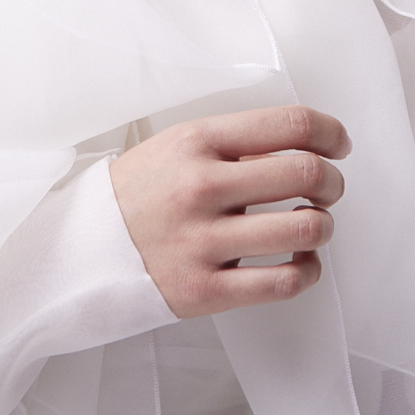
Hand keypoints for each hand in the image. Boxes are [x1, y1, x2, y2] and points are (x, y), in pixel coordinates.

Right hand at [109, 105, 349, 317]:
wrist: (76, 252)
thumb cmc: (138, 195)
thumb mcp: (176, 148)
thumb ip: (234, 146)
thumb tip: (302, 148)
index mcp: (197, 141)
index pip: (289, 123)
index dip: (329, 131)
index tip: (338, 144)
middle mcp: (201, 186)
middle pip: (306, 172)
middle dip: (333, 181)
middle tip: (329, 189)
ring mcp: (202, 241)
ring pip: (304, 228)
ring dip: (324, 226)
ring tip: (313, 226)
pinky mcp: (204, 291)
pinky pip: (283, 282)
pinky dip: (308, 271)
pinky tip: (301, 263)